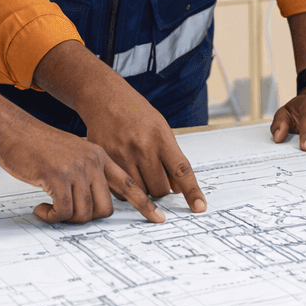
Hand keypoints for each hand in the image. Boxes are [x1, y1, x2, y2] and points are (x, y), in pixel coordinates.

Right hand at [0, 119, 160, 224]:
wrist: (15, 130)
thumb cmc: (39, 145)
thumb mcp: (73, 154)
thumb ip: (88, 172)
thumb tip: (94, 203)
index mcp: (100, 156)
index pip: (129, 184)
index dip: (145, 203)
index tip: (158, 217)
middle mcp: (93, 162)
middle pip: (105, 208)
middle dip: (86, 218)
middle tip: (66, 212)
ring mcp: (76, 169)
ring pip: (85, 213)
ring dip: (65, 218)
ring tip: (51, 209)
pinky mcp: (57, 176)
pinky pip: (63, 212)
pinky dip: (52, 217)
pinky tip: (42, 209)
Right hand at [76, 80, 206, 212]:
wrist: (105, 98)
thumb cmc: (136, 112)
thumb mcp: (160, 128)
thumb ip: (170, 157)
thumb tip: (178, 188)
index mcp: (161, 137)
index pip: (181, 170)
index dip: (193, 191)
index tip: (200, 207)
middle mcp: (143, 148)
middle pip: (160, 189)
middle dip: (161, 189)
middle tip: (156, 176)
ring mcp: (123, 155)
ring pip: (140, 192)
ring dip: (144, 189)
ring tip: (140, 171)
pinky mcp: (106, 161)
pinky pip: (120, 190)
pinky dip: (126, 188)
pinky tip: (126, 171)